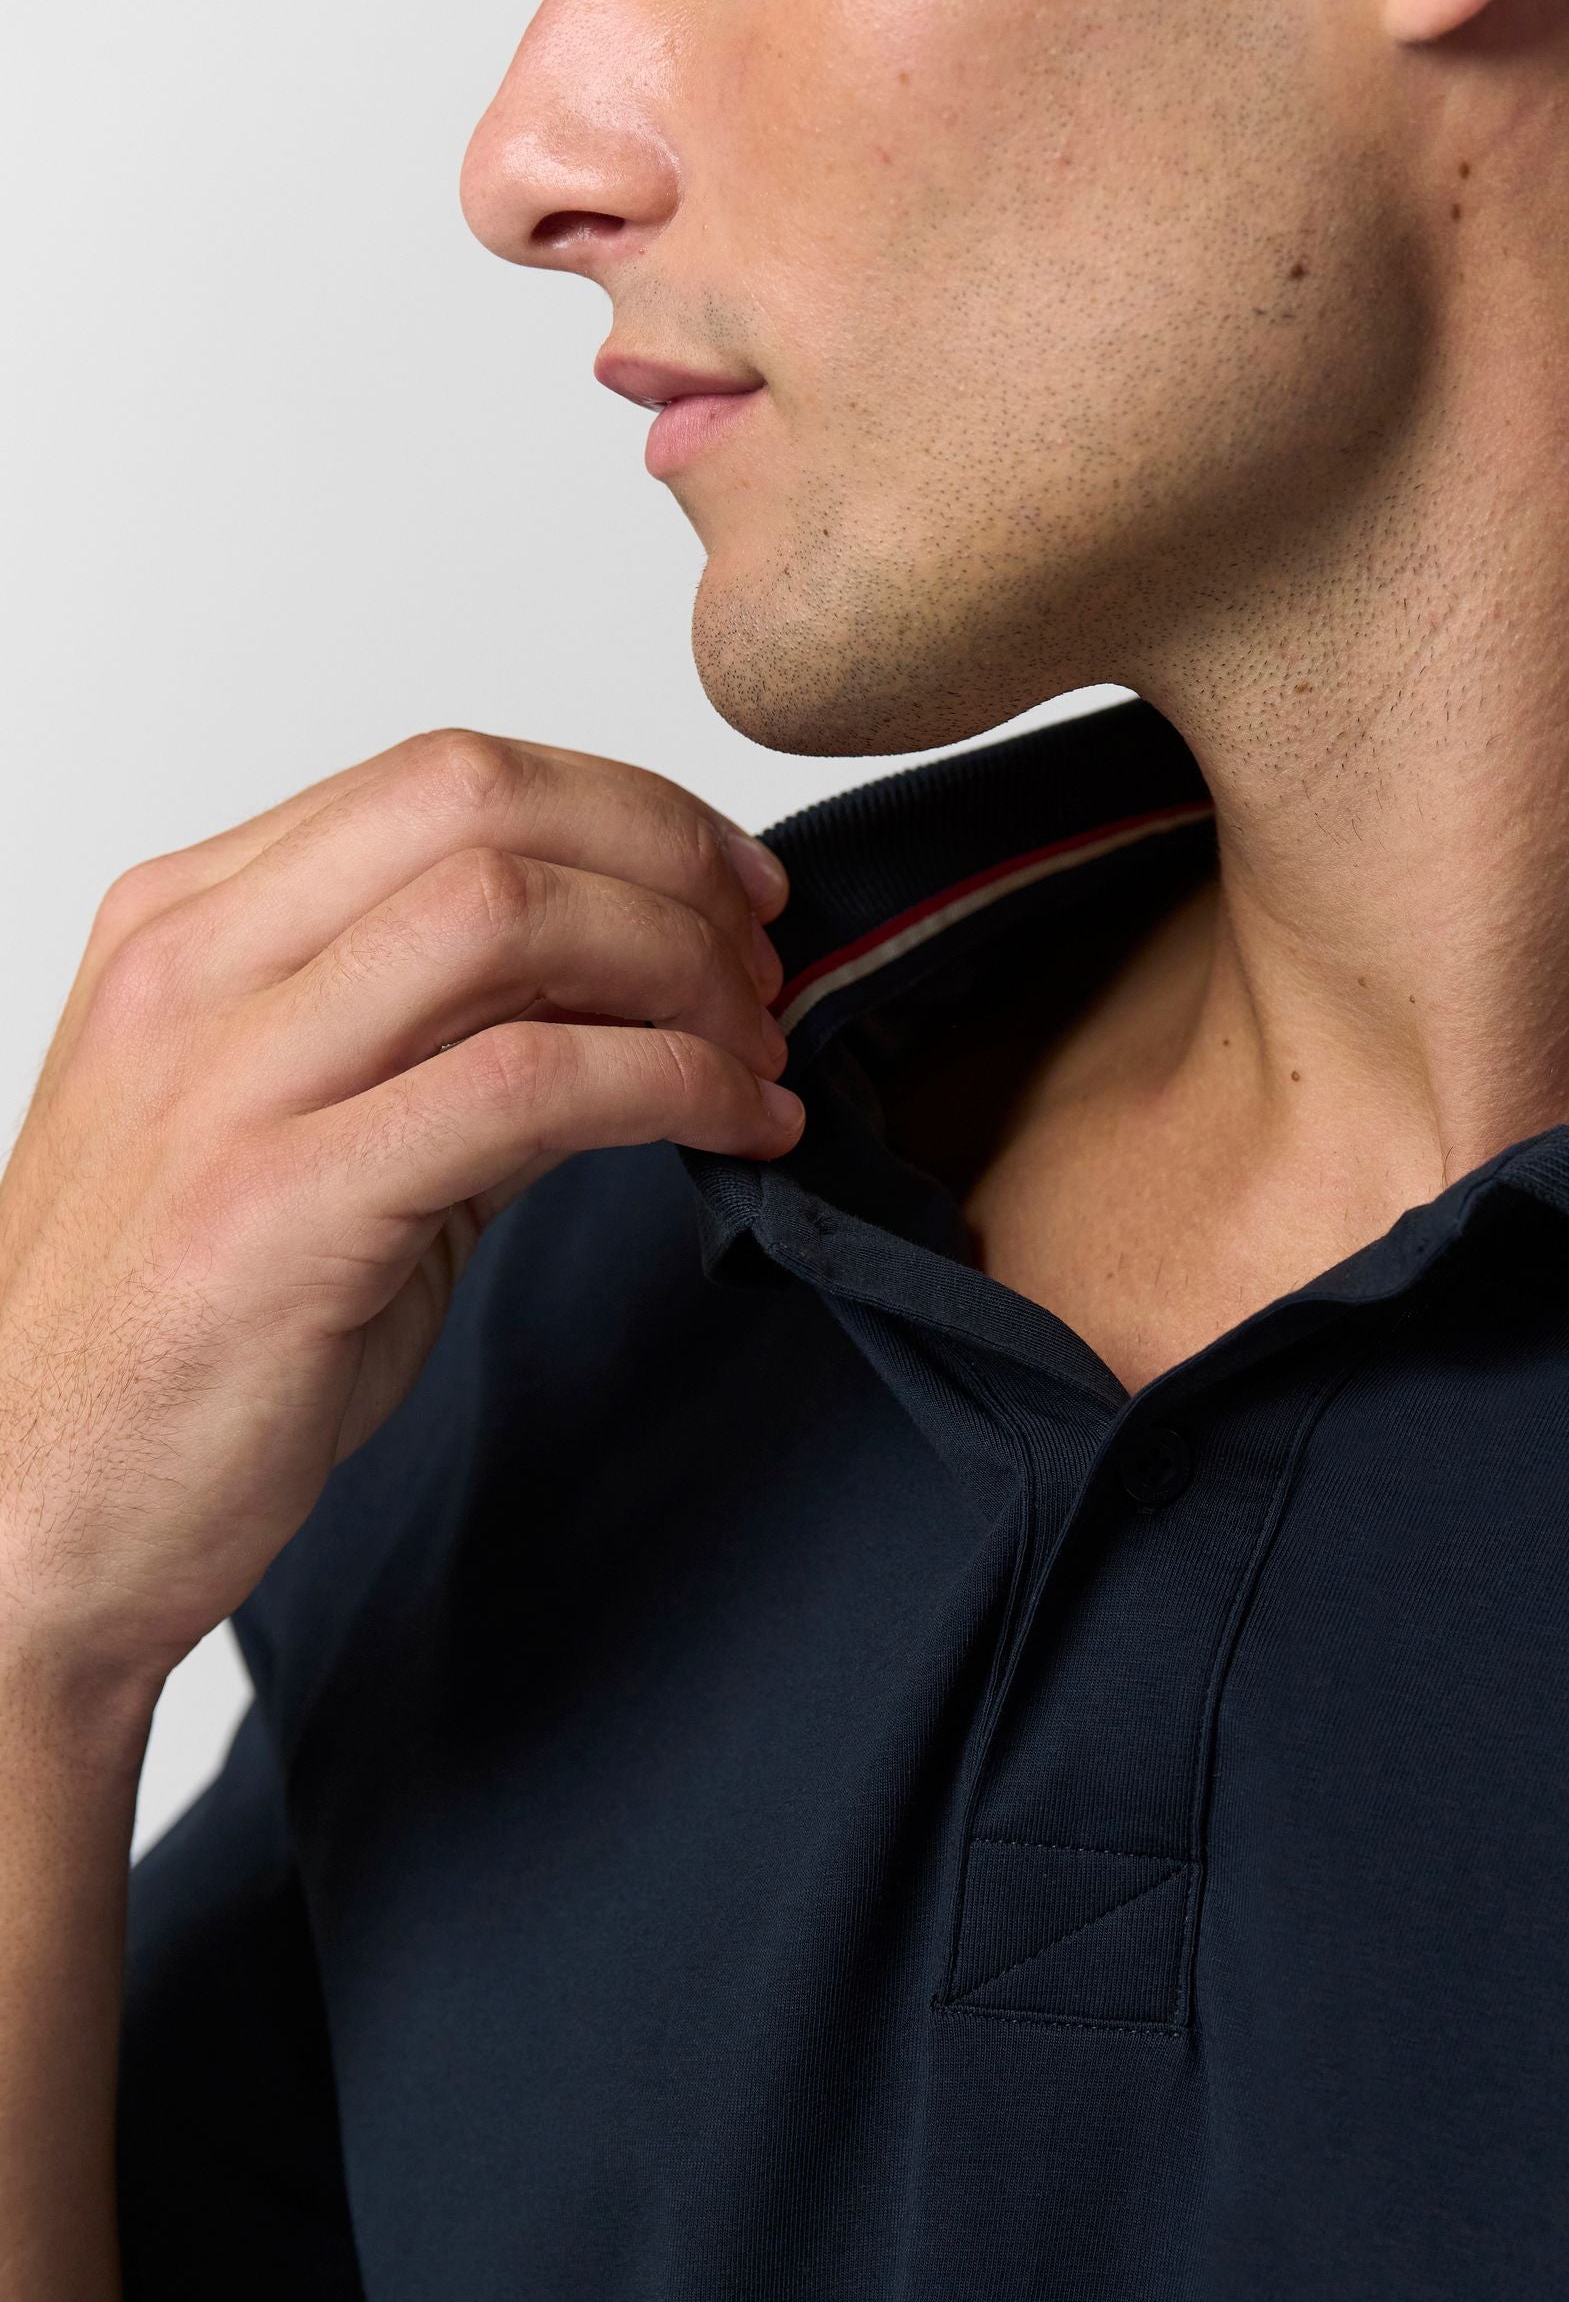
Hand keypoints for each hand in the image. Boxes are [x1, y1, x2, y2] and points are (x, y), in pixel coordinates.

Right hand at [0, 729, 803, 1691]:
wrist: (34, 1519)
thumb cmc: (168, 1350)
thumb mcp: (306, 1149)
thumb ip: (446, 1055)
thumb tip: (626, 1000)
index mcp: (182, 930)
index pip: (439, 782)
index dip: (623, 811)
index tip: (724, 882)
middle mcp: (190, 972)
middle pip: (479, 805)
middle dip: (666, 860)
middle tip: (762, 955)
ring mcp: (223, 1082)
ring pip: (504, 914)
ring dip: (679, 965)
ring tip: (756, 1045)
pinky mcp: (281, 1206)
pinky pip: (523, 1084)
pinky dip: (671, 1084)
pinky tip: (738, 1124)